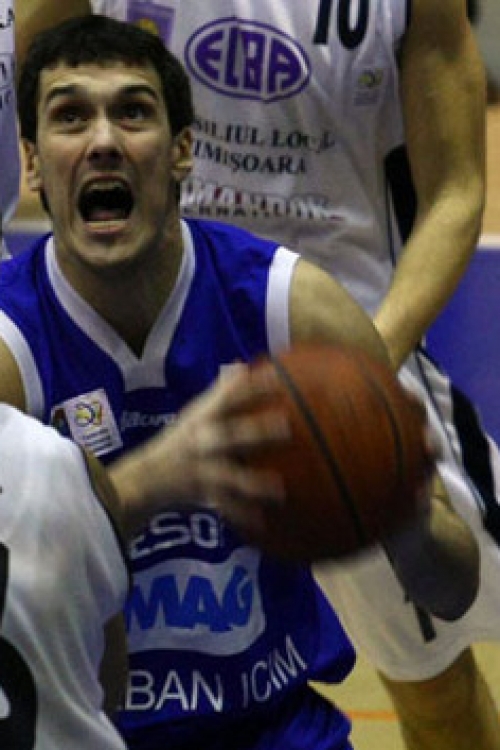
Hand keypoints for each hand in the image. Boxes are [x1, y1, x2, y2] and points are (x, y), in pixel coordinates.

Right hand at [112, 364, 289, 537]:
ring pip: (229, 476)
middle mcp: (201, 442)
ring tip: (279, 488)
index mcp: (201, 419)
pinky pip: (224, 507)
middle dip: (256, 432)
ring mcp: (200, 470)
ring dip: (254, 483)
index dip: (250, 386)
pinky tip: (262, 522)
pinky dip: (242, 515)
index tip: (276, 378)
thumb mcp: (194, 414)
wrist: (143, 480)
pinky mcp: (201, 495)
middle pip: (229, 435)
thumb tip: (241, 365)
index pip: (227, 398)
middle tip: (286, 427)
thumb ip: (220, 393)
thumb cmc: (178, 442)